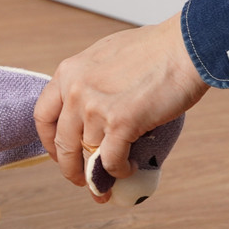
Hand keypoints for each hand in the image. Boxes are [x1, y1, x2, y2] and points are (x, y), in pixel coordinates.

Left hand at [33, 12, 208, 200]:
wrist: (185, 47)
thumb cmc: (154, 49)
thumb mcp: (102, 57)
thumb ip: (88, 81)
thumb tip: (87, 107)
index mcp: (68, 73)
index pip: (43, 116)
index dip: (49, 142)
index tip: (59, 153)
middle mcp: (75, 91)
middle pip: (62, 143)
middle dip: (69, 168)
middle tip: (80, 179)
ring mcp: (95, 108)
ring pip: (87, 155)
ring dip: (98, 174)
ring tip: (109, 181)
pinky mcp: (120, 123)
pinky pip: (111, 161)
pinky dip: (119, 171)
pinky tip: (128, 169)